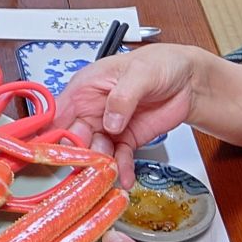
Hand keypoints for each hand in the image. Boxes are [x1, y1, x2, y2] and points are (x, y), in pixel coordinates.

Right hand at [53, 44, 206, 184]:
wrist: (189, 80)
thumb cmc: (161, 63)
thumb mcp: (141, 73)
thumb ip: (123, 96)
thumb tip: (110, 121)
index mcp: (85, 87)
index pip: (58, 114)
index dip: (51, 134)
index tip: (52, 153)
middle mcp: (91, 109)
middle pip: (72, 138)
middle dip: (77, 156)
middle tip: (84, 170)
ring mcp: (108, 126)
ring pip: (94, 152)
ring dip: (99, 166)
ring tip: (108, 175)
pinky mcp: (126, 139)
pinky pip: (118, 158)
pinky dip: (121, 170)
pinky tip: (125, 178)